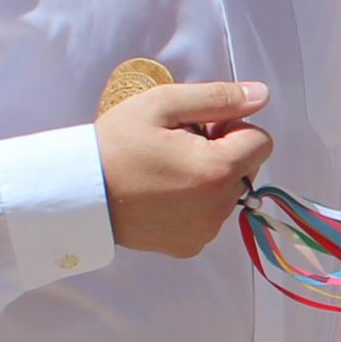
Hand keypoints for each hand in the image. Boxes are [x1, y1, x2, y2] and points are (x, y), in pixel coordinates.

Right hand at [103, 79, 274, 256]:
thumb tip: (261, 95)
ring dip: (210, 179)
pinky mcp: (188, 246)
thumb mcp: (162, 104)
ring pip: (229, 194)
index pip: (262, 142)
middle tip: (179, 146)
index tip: (200, 128)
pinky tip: (162, 194)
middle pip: (247, 169)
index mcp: (217, 170)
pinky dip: (196, 204)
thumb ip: (218, 98)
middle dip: (224, 153)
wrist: (78, 193)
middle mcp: (218, 207)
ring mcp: (204, 231)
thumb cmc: (116, 144)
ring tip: (166, 170)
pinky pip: (209, 218)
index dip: (234, 127)